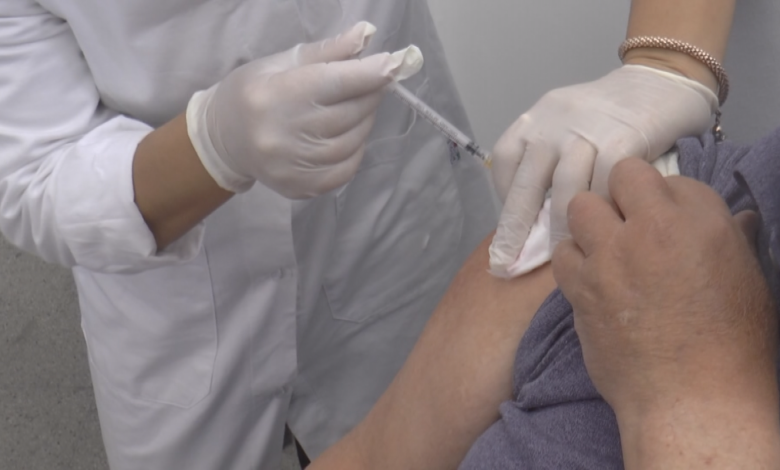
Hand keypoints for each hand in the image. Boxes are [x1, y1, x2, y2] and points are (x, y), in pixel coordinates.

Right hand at [186, 22, 422, 197]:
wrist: (224, 138)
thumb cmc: (255, 92)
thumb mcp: (283, 62)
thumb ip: (328, 52)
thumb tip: (367, 35)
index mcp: (276, 94)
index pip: (335, 82)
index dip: (370, 73)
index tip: (394, 64)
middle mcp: (282, 133)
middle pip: (349, 113)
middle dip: (370, 94)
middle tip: (373, 82)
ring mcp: (291, 165)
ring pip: (352, 141)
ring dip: (364, 122)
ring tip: (356, 109)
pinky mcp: (299, 187)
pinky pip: (345, 169)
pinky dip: (355, 150)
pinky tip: (347, 136)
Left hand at [489, 65, 717, 275]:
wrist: (665, 74)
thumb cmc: (614, 114)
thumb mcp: (570, 125)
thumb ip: (552, 160)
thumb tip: (535, 217)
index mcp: (537, 118)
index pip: (506, 162)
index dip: (505, 198)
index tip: (512, 228)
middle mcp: (555, 121)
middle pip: (527, 182)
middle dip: (514, 228)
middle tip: (505, 263)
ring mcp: (588, 128)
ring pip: (564, 188)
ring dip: (558, 227)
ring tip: (558, 254)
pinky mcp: (623, 137)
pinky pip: (603, 183)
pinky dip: (600, 210)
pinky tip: (600, 230)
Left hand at [552, 158, 777, 417]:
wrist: (692, 399)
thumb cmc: (733, 345)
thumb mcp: (750, 282)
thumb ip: (734, 241)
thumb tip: (740, 220)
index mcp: (700, 220)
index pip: (669, 177)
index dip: (664, 198)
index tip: (663, 219)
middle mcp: (650, 228)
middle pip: (620, 176)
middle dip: (623, 195)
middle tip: (629, 224)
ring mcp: (609, 256)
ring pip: (581, 207)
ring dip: (591, 223)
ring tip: (603, 248)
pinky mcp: (579, 287)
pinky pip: (562, 253)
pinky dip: (572, 259)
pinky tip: (588, 276)